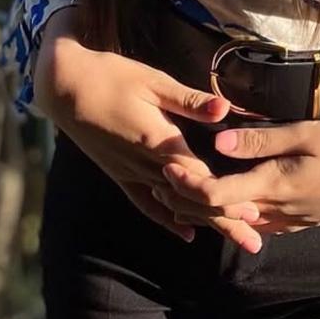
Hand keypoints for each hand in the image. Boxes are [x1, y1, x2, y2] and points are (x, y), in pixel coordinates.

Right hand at [33, 29, 264, 251]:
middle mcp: (146, 165)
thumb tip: (225, 109)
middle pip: (191, 200)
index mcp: (158, 142)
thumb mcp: (153, 82)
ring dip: (205, 222)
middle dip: (225, 221)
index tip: (255, 214)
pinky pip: (145, 204)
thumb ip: (189, 101)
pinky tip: (186, 234)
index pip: (200, 179)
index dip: (227, 197)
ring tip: (233, 238)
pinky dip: (167, 220)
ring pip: (174, 206)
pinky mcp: (119, 174)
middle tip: (254, 241)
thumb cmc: (112, 77)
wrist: (64, 87)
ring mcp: (131, 173)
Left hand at [151, 116, 319, 236]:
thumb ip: (261, 141)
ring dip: (213, 210)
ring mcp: (294, 219)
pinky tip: (233, 205)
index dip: (188, 184)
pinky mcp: (306, 219)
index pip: (218, 195)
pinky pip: (264, 223)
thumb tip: (219, 143)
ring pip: (242, 221)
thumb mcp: (307, 134)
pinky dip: (241, 215)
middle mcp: (280, 210)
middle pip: (224, 213)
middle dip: (189, 200)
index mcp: (276, 186)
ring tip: (185, 195)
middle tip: (162, 181)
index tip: (166, 165)